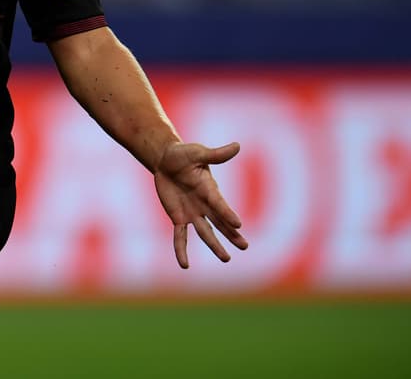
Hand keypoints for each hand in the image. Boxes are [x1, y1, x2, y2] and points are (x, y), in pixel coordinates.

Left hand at [153, 141, 248, 267]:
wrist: (165, 160)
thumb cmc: (184, 154)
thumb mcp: (197, 152)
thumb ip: (216, 154)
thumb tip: (237, 146)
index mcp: (210, 190)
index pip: (219, 204)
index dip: (227, 214)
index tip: (238, 225)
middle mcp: (205, 204)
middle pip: (220, 222)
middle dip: (231, 234)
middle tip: (245, 246)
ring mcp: (193, 213)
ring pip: (206, 233)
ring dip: (215, 245)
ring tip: (226, 259)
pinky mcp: (178, 217)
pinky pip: (180, 237)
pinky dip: (181, 250)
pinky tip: (184, 265)